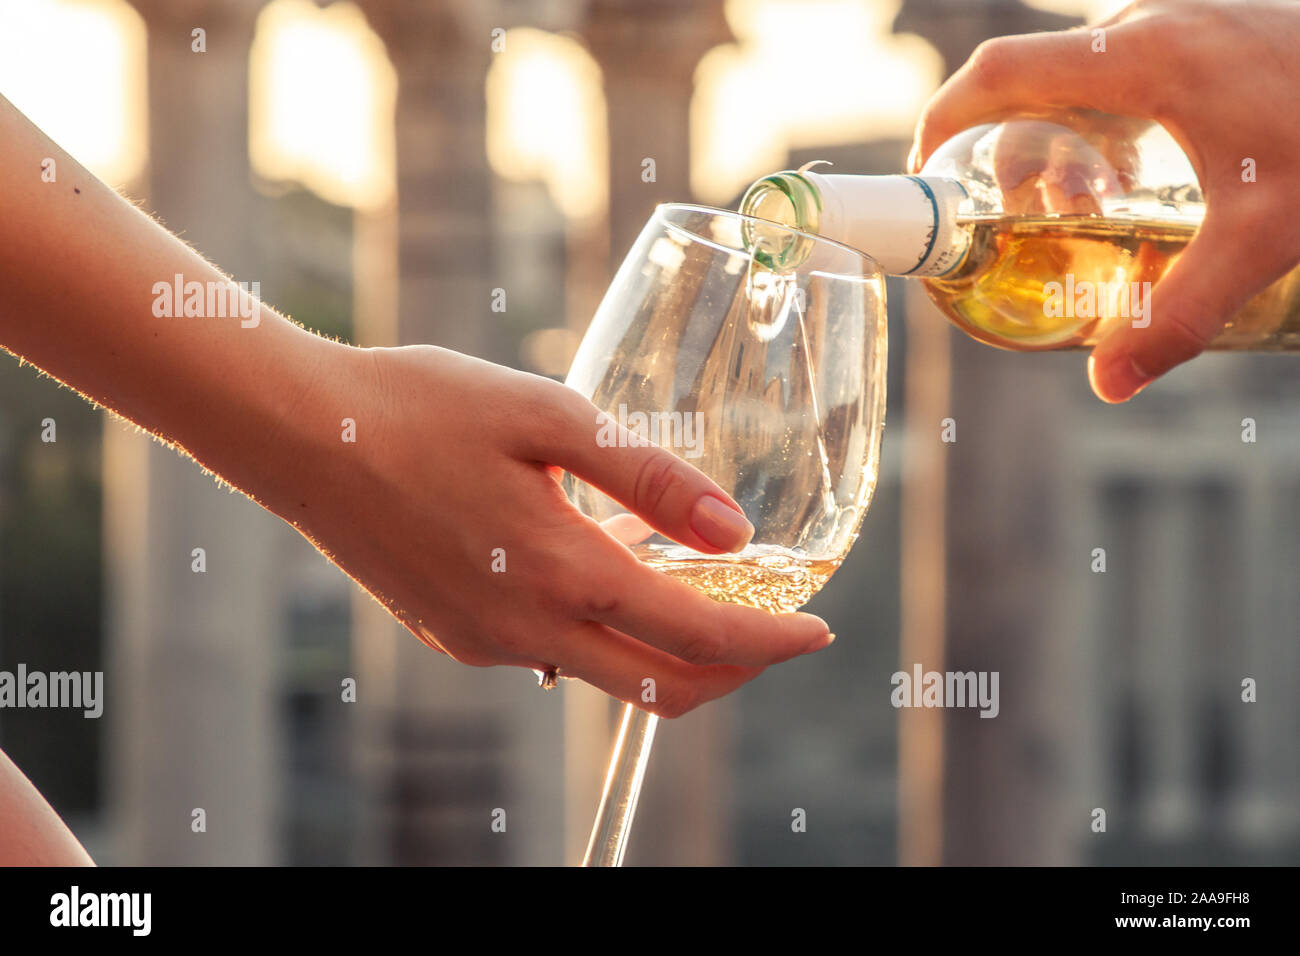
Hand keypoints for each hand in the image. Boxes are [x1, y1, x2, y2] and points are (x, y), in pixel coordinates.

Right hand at [274, 343, 832, 717]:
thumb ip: (649, 477)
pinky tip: (601, 575)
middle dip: (733, 670)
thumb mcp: (550, 417)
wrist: (305, 438)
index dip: (771, 643)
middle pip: (662, 686)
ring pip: (607, 676)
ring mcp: (488, 642)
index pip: (698, 638)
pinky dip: (602, 633)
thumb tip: (736, 534)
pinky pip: (551, 653)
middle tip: (772, 629)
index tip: (819, 632)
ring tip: (696, 591)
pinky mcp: (457, 636)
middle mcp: (530, 628)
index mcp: (564, 572)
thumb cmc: (423, 408)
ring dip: (667, 652)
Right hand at [909, 0, 1299, 400]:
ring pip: (1078, 69)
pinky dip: (1100, 112)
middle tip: (1017, 217)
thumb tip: (1108, 385)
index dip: (943, 119)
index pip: (998, 72)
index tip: (926, 171)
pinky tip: (1143, 168)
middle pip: (1031, 75)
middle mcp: (1150, 20)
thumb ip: (1180, 315)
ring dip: (1056, 131)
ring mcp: (1183, 15)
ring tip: (1085, 203)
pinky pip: (1123, 61)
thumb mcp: (1263, 236)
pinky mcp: (1212, 24)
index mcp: (1142, 56)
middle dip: (1004, 146)